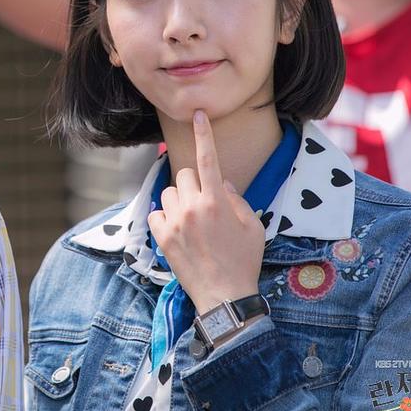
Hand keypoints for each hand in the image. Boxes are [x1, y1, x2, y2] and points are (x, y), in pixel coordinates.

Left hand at [148, 111, 265, 314]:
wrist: (224, 295)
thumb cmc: (244, 261)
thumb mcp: (253, 227)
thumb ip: (237, 199)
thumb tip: (221, 183)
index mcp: (217, 202)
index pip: (208, 159)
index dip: (203, 134)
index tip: (197, 115)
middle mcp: (192, 207)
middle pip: (185, 175)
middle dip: (194, 184)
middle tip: (205, 204)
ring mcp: (174, 222)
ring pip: (169, 192)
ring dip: (179, 200)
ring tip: (192, 221)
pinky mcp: (161, 237)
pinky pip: (157, 212)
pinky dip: (166, 217)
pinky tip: (178, 231)